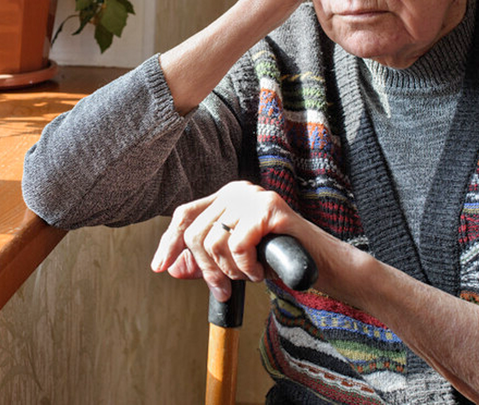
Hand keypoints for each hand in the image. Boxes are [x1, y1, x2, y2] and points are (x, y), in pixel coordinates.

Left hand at [151, 181, 302, 301]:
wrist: (319, 263)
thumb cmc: (277, 259)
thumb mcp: (234, 261)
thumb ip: (205, 262)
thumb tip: (171, 268)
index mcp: (225, 198)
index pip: (184, 215)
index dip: (169, 243)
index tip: (159, 267)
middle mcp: (236, 191)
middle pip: (196, 233)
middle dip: (208, 269)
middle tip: (226, 287)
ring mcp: (253, 196)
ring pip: (216, 242)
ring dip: (232, 271)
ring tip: (252, 273)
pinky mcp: (269, 208)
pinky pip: (239, 245)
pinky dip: (247, 267)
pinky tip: (262, 269)